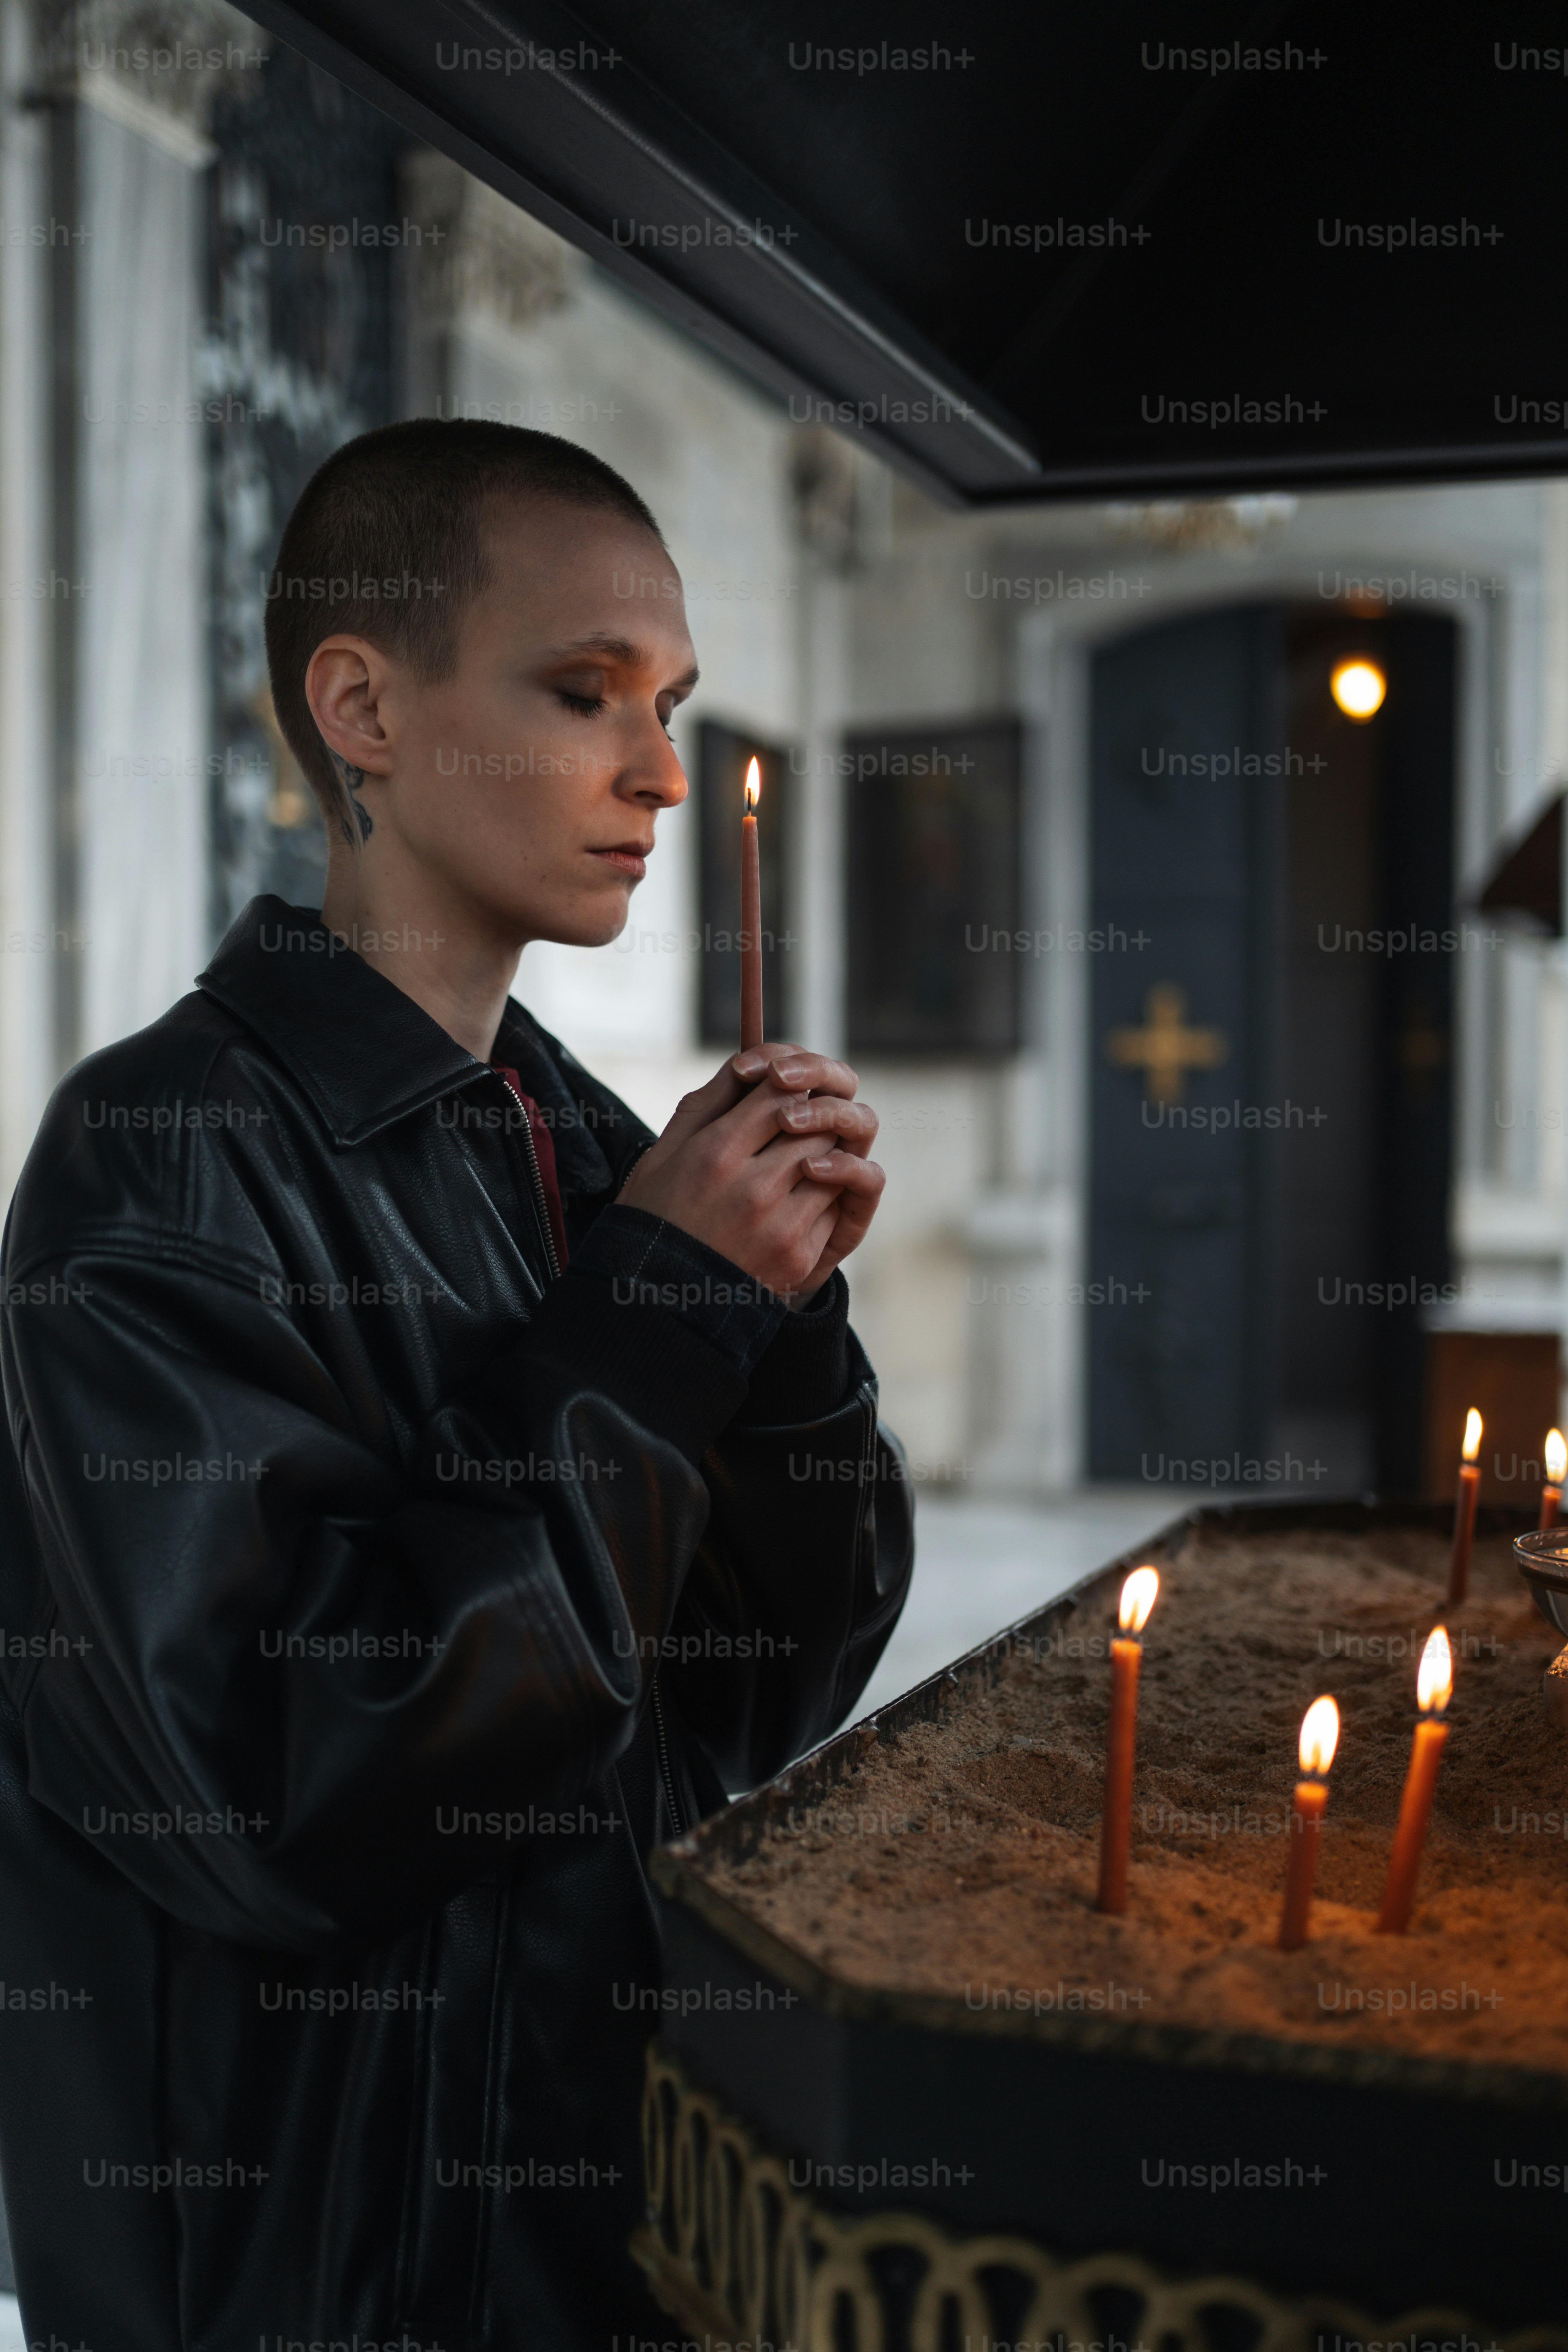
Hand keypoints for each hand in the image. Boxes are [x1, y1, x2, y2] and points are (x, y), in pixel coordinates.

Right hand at [618, 1041, 884, 1304]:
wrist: (658, 1298)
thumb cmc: (656, 1214)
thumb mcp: (665, 1151)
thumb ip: (709, 1102)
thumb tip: (751, 1062)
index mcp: (715, 1153)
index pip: (777, 1092)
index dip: (785, 1082)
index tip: (779, 1087)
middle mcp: (753, 1187)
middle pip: (813, 1125)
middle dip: (808, 1117)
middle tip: (794, 1121)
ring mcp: (781, 1224)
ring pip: (830, 1163)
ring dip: (819, 1154)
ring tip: (793, 1158)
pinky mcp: (798, 1255)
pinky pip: (831, 1206)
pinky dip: (820, 1195)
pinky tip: (792, 1199)